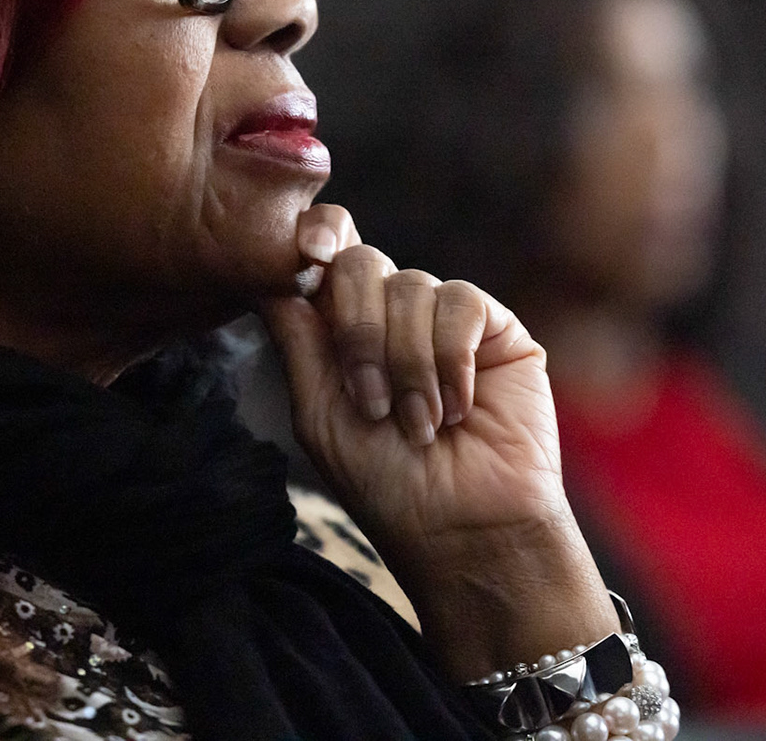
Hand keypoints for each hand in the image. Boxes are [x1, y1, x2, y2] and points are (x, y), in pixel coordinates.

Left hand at [263, 203, 617, 678]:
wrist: (461, 528)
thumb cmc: (386, 483)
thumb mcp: (320, 412)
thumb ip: (298, 339)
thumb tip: (269, 271)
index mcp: (346, 329)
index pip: (327, 255)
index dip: (316, 237)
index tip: (307, 257)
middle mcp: (393, 314)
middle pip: (361, 263)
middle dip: (358, 332)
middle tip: (372, 403)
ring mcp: (445, 318)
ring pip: (410, 286)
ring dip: (406, 365)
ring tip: (419, 425)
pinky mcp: (497, 329)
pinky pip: (461, 302)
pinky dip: (449, 359)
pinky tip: (455, 408)